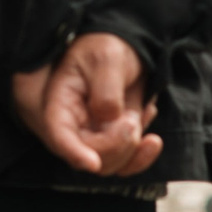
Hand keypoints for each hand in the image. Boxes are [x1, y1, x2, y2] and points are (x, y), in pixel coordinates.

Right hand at [13, 33, 162, 177]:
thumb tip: (107, 118)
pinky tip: (153, 140)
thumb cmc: (109, 47)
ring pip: (108, 164)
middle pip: (86, 154)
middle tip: (132, 118)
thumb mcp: (108, 58)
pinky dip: (142, 157)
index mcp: (61, 100)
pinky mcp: (112, 143)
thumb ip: (106, 90)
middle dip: (115, 144)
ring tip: (140, 114)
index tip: (92, 163)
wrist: (125, 50)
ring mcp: (92, 136)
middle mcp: (73, 124)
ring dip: (131, 147)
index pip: (58, 133)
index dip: (72, 151)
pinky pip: (125, 165)